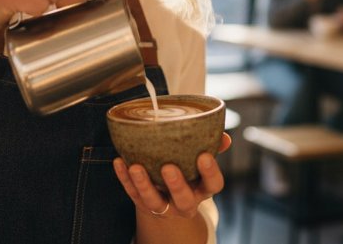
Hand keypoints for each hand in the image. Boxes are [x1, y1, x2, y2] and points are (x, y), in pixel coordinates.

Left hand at [113, 133, 231, 218]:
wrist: (168, 198)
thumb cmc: (188, 170)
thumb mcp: (200, 163)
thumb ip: (212, 147)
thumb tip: (223, 135)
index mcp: (203, 189)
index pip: (213, 185)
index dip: (210, 173)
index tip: (204, 156)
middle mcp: (185, 202)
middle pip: (184, 200)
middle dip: (176, 185)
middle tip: (168, 167)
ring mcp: (163, 206)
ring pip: (154, 202)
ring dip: (144, 185)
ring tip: (136, 167)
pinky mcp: (143, 204)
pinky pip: (132, 194)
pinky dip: (124, 179)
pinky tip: (119, 162)